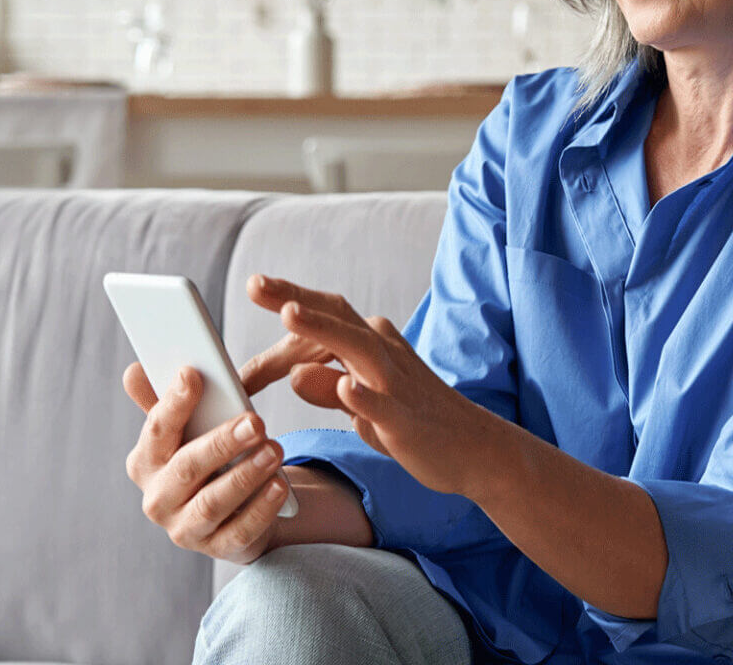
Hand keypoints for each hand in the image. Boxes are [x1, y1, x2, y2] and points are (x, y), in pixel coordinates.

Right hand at [121, 364, 371, 562]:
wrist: (233, 511)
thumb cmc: (206, 459)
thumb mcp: (188, 431)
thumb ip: (166, 402)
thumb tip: (134, 371)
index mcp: (145, 463)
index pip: (157, 431)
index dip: (173, 403)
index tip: (193, 374)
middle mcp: (158, 499)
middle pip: (187, 468)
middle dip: (221, 443)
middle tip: (255, 421)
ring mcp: (185, 529)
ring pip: (213, 502)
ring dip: (245, 475)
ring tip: (274, 451)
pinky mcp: (218, 548)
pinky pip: (240, 530)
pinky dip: (261, 508)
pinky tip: (280, 486)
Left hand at [245, 274, 525, 497]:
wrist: (476, 450)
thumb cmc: (415, 423)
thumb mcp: (362, 405)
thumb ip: (328, 387)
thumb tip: (293, 374)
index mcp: (373, 344)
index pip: (326, 316)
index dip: (289, 303)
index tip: (256, 286)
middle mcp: (384, 354)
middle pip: (337, 318)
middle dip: (296, 298)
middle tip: (256, 284)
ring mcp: (397, 385)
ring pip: (358, 349)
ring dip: (324, 330)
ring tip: (289, 314)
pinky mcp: (406, 420)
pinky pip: (383, 405)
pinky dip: (363, 395)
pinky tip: (344, 387)